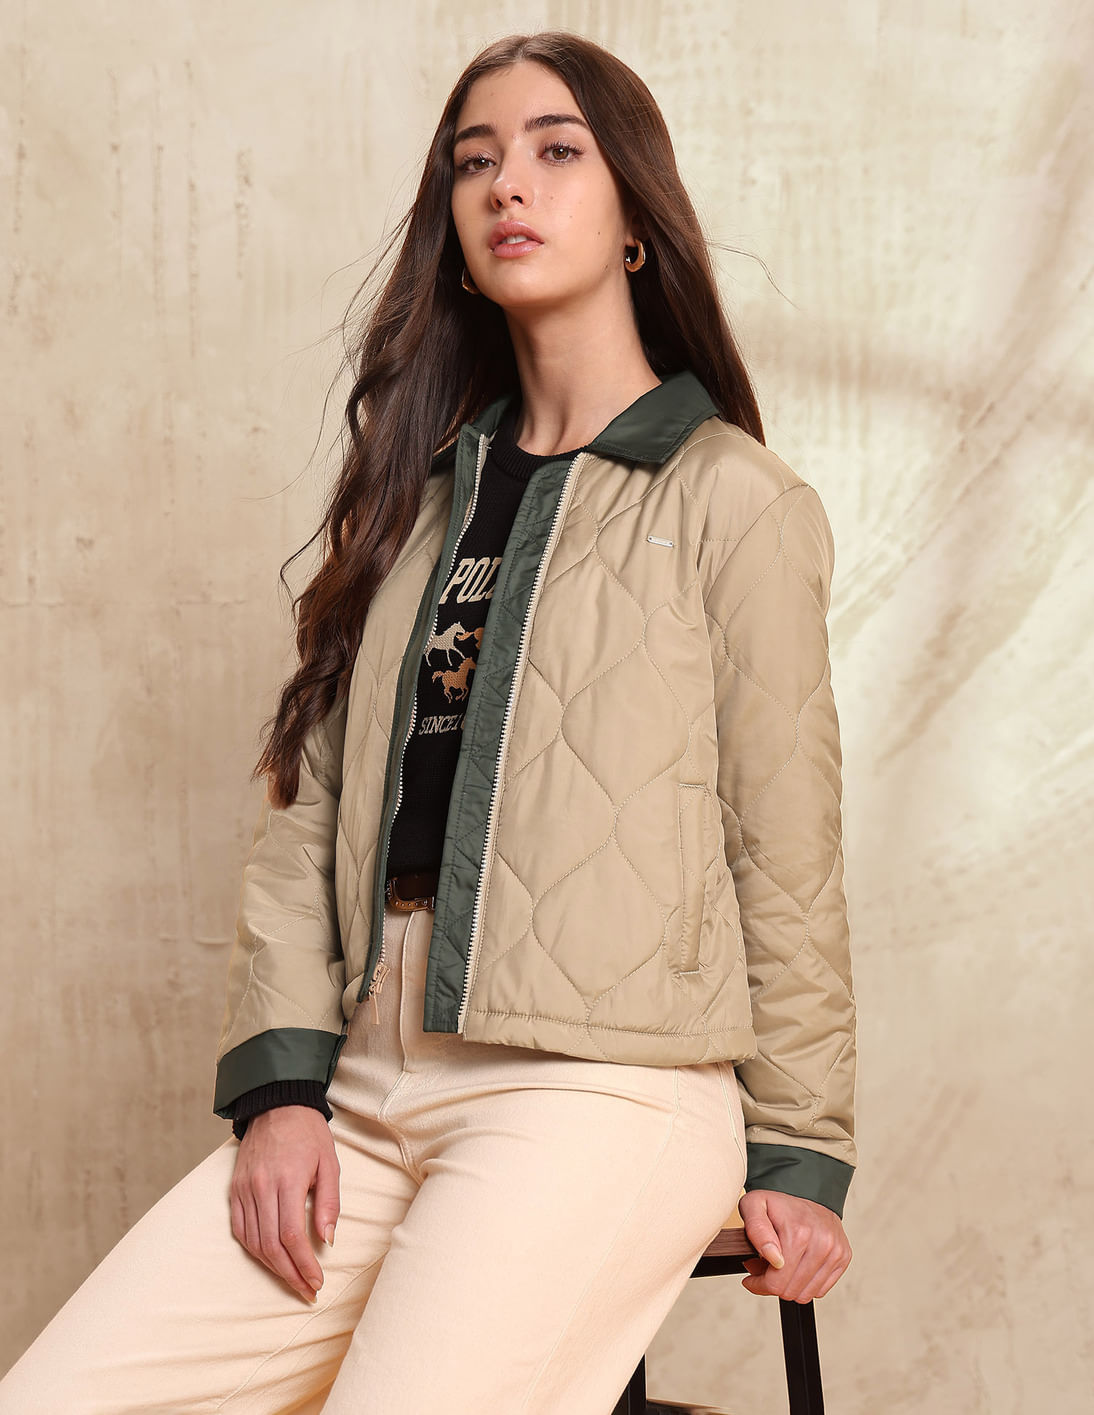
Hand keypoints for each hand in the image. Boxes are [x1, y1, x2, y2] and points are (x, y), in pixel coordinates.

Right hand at [229, 1106, 340, 1302]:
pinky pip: (240, 1229)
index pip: (292, 1236)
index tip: (316, 1282)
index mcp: (287, 1180)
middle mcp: (261, 1187)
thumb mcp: (329, 1163)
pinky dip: (254, 1249)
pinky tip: (269, 1259)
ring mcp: (244, 1189)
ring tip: (293, 1280)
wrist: (277, 1105)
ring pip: (254, 1242)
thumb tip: (327, 1241)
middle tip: (307, 1290)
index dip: (304, 1265)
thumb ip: (329, 1202)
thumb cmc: (308, 1133)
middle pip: (271, 1245)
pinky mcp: (235, 1189)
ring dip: (273, 1267)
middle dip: (290, 1274)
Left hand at [738, 1189, 850, 1301]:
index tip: (751, 1276)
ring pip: (806, 1295)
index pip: (776, 1283)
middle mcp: (822, 1243)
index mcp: (799, 1233)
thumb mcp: (753, 1205)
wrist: (809, 1191)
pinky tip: (797, 1267)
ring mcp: (835, 1252)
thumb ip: (756, 1231)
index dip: (759, 1284)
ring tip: (781, 1266)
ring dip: (790, 1285)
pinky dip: (806, 1284)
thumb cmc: (778, 1204)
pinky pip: (820, 1290)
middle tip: (765, 1267)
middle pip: (791, 1292)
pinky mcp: (843, 1257)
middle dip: (773, 1284)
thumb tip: (774, 1259)